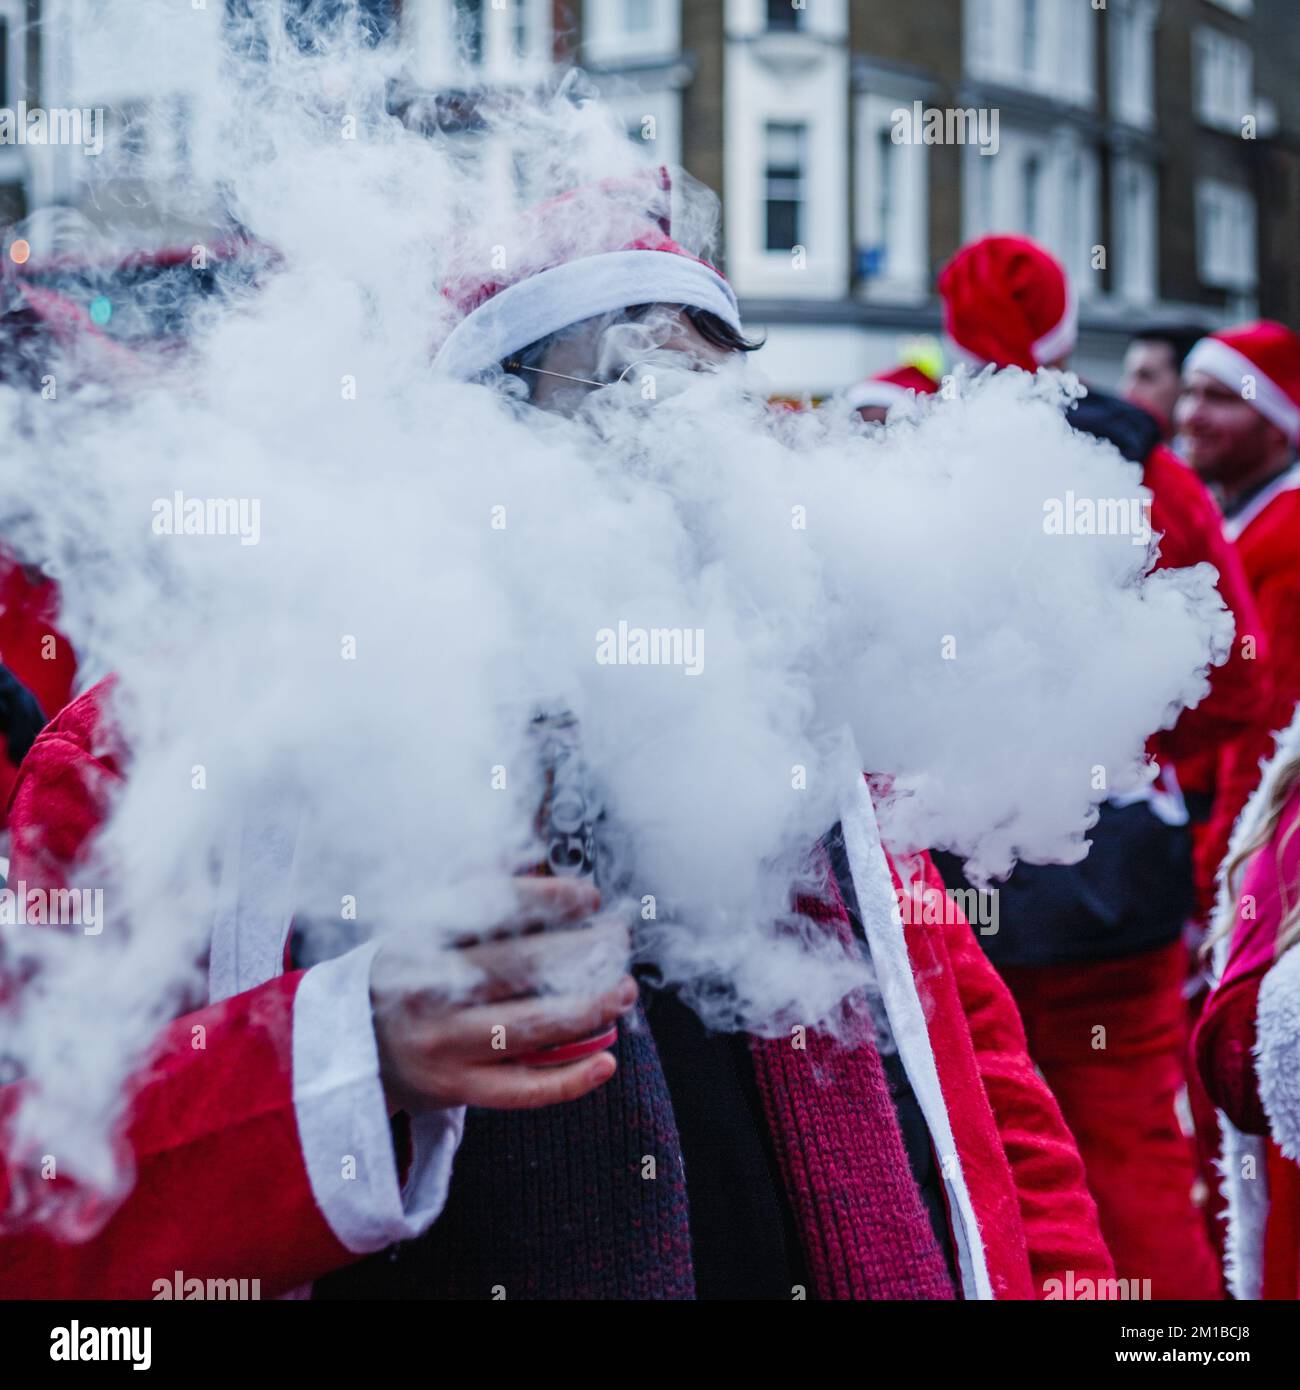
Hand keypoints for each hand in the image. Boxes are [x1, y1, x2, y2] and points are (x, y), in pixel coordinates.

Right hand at [370, 878, 635, 1112]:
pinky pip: (521, 1089)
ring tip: (624, 992)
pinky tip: (606, 1061)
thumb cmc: (409, 975)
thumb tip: (530, 855)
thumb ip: (473, 890)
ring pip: (528, 1026)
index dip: (548, 899)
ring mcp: (443, 1043)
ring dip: (587, 1009)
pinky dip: (569, 1079)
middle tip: (620, 941)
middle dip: (581, 952)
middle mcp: (429, 989)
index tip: (590, 898)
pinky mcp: (457, 1088)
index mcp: (421, 939)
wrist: (355, 1047)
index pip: (491, 910)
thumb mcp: (423, 925)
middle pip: (520, 966)